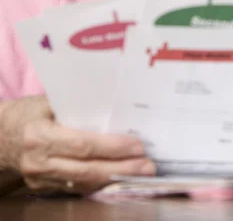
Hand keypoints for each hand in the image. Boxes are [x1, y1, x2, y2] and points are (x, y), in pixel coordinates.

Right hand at [0, 95, 154, 193]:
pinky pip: (77, 187)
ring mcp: (41, 179)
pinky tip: (120, 179)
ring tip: (141, 173)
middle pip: (87, 169)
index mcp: (40, 136)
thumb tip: (111, 103)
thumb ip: (75, 105)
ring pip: (84, 183)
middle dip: (121, 168)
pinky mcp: (45, 188)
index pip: (82, 145)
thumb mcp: (46, 102)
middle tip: (148, 166)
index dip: (112, 147)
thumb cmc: (26, 113)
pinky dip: (100, 184)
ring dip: (115, 179)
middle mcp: (40, 162)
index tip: (136, 145)